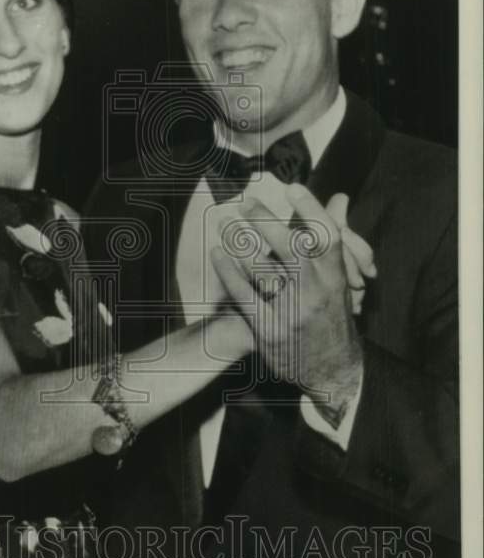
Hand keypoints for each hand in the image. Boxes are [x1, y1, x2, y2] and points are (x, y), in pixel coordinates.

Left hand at [211, 184, 366, 417]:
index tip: (292, 188)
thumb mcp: (340, 279)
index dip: (311, 209)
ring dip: (240, 243)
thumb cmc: (333, 315)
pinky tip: (217, 254)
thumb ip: (333, 237)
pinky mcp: (269, 331)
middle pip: (291, 247)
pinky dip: (228, 273)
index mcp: (335, 276)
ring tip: (225, 223)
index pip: (326, 236)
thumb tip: (339, 198)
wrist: (333, 369)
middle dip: (266, 221)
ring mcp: (292, 312)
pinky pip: (244, 297)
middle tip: (245, 202)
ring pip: (263, 270)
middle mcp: (315, 292)